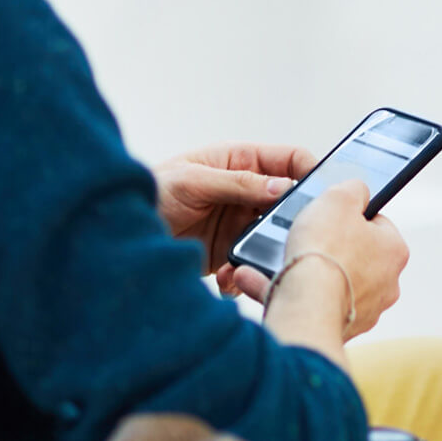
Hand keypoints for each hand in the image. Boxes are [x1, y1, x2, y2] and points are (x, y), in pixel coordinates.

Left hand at [153, 143, 316, 275]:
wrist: (117, 231)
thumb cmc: (152, 191)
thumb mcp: (194, 180)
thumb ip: (239, 183)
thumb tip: (281, 187)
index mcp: (241, 162)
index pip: (289, 160)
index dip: (311, 171)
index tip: (323, 191)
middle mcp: (246, 192)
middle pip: (288, 204)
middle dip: (293, 222)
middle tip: (295, 238)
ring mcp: (240, 224)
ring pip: (272, 239)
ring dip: (266, 253)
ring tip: (251, 264)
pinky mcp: (229, 254)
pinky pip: (250, 265)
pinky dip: (244, 276)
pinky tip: (228, 280)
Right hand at [225, 180, 408, 341]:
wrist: (306, 306)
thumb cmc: (324, 253)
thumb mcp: (338, 198)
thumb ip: (353, 188)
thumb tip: (358, 189)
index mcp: (393, 252)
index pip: (376, 224)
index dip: (350, 214)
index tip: (331, 213)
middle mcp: (384, 284)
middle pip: (352, 254)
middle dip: (325, 244)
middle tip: (304, 234)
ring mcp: (360, 309)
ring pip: (326, 281)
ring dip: (298, 268)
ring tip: (273, 257)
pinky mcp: (332, 327)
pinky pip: (305, 303)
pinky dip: (280, 290)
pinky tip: (252, 277)